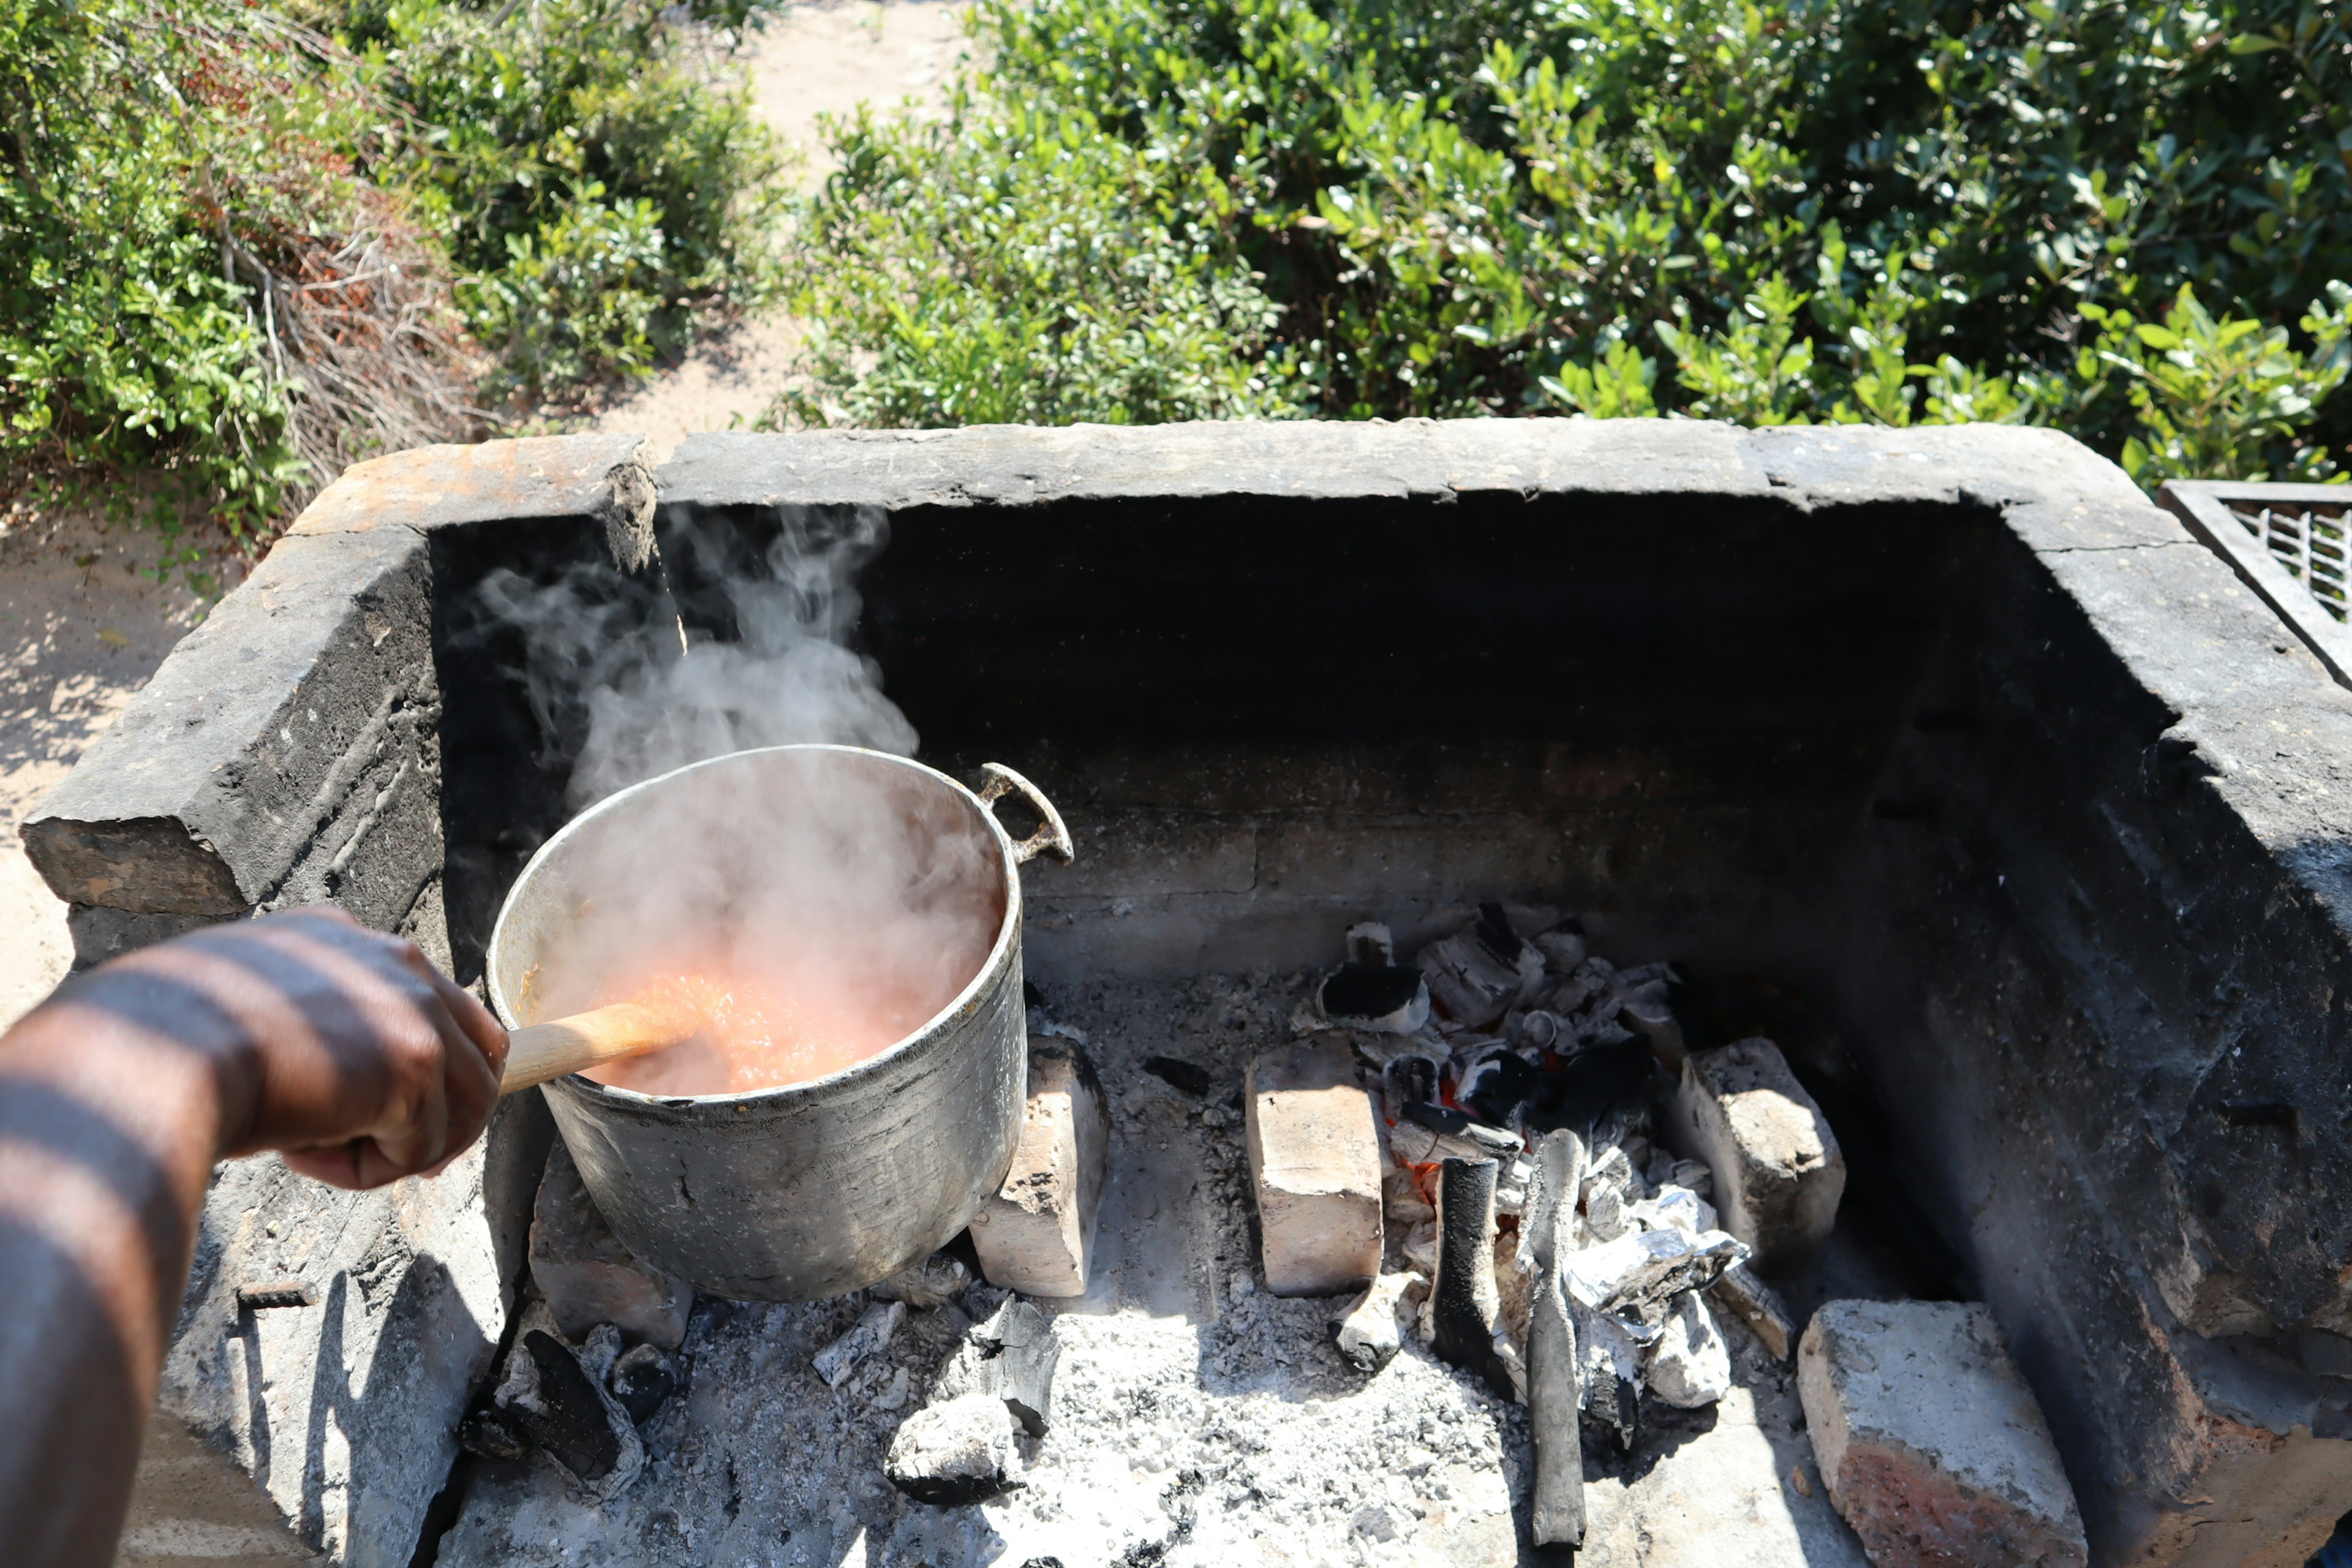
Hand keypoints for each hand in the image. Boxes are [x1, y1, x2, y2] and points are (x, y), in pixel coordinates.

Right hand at [60, 907, 507, 1188]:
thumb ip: (305, 1029)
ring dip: (396, 1150)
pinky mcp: (416, 1062)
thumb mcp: (243, 1014)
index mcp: (343, 938)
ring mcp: (412, 1006)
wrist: (148, 1058)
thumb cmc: (170, 1049)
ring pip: (460, 1107)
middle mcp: (391, 958)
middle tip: (410, 1164)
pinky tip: (303, 1155)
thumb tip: (346, 1094)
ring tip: (318, 1155)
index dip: (429, 1072)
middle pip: (479, 1051)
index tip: (399, 1121)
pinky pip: (422, 1147)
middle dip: (447, 1117)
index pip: (429, 1001)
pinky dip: (368, 1172)